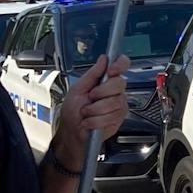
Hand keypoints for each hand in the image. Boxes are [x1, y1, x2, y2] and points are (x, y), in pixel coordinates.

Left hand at [52, 53, 131, 169]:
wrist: (71, 132)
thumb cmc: (72, 112)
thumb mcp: (77, 89)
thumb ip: (92, 74)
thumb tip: (103, 59)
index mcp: (105, 81)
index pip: (121, 65)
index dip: (120, 65)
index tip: (111, 70)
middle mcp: (115, 92)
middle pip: (119, 84)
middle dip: (101, 92)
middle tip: (90, 98)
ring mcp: (119, 106)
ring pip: (114, 103)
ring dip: (95, 110)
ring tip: (87, 113)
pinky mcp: (118, 120)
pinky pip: (111, 117)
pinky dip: (96, 121)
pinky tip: (90, 121)